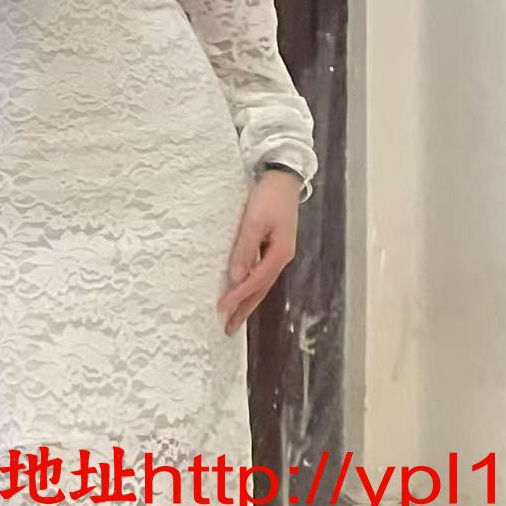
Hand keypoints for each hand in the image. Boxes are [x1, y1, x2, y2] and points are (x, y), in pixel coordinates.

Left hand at [217, 171, 300, 335]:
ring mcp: (278, 251)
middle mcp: (281, 256)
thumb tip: (236, 277)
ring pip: (261, 282)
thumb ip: (245, 248)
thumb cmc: (269, 196)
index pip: (255, 282)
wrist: (283, 176)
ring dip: (247, 299)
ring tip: (234, 316)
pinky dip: (250, 284)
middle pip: (261, 289)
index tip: (221, 309)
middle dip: (245, 309)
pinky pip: (260, 270)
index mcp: (280, 253)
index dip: (238, 297)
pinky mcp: (273, 244)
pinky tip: (242, 288)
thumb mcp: (255, 220)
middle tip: (229, 329)